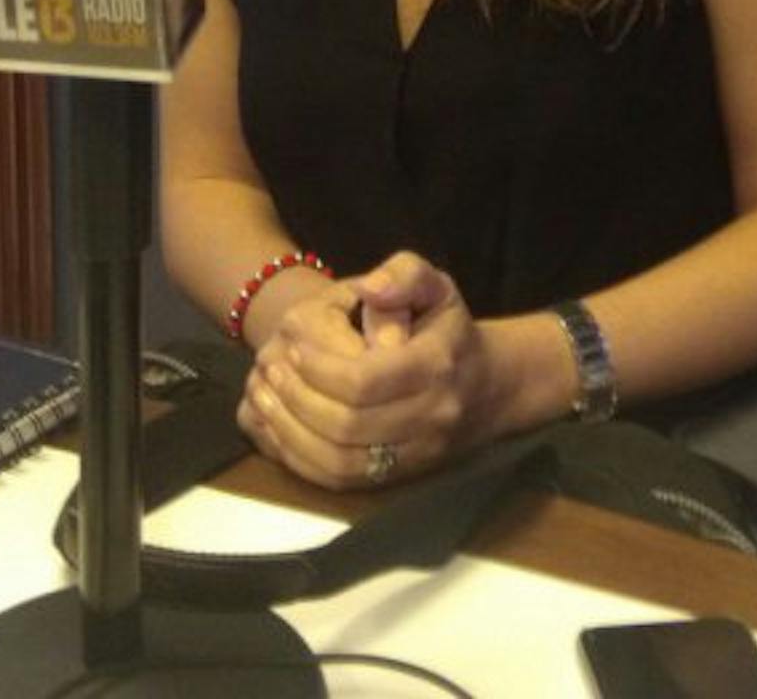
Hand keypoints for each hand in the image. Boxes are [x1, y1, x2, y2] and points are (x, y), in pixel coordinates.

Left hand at [238, 250, 494, 489]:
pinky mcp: (400, 479)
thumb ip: (403, 274)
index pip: (366, 380)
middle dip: (299, 399)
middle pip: (348, 424)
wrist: (489, 388)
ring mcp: (417, 455)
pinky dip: (303, 460)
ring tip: (268, 399)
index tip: (293, 347)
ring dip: (293, 434)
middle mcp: (431, 417)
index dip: (320, 368)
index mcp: (437, 365)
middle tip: (272, 372)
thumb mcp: (435, 285)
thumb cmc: (448, 329)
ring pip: (341, 462)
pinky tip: (281, 430)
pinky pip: (342, 482)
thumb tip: (370, 288)